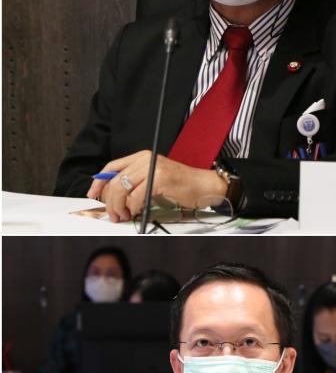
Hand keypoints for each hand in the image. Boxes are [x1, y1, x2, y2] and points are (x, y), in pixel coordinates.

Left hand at [86, 151, 224, 222]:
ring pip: (122, 189)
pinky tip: (137, 211)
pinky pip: (137, 196)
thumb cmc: (182, 186)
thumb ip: (136, 182)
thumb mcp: (154, 179)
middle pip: (115, 181)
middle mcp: (145, 159)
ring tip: (123, 215)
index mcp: (142, 157)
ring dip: (119, 207)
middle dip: (109, 201)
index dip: (99, 183)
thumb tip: (114, 196)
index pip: (111, 167)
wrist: (205, 186)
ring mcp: (153, 168)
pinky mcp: (160, 179)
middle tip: (112, 214)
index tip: (94, 196)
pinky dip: (134, 207)